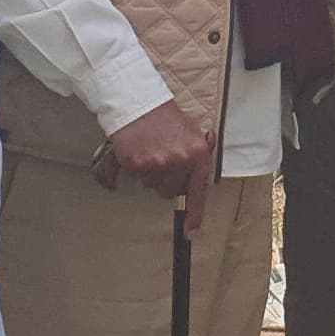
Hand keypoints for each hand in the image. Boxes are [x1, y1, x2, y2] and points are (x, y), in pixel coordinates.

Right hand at [103, 100, 218, 233]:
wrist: (140, 104)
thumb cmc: (166, 118)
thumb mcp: (192, 133)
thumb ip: (196, 157)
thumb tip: (196, 181)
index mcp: (198, 154)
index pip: (198, 192)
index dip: (194, 215)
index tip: (191, 231)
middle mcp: (180, 161)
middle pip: (170, 191)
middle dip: (165, 180)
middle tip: (162, 158)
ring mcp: (158, 164)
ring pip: (152, 185)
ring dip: (150, 173)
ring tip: (150, 149)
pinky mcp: (137, 164)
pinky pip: (137, 177)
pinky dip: (135, 167)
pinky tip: (138, 150)